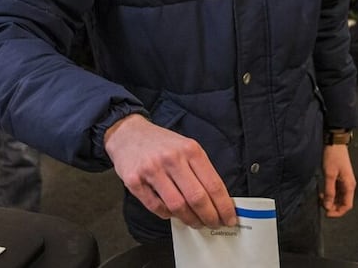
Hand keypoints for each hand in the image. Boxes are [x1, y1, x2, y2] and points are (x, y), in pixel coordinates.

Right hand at [104, 114, 236, 228]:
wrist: (128, 133)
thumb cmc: (161, 143)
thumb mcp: (187, 147)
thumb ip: (201, 170)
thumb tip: (218, 199)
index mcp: (190, 150)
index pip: (213, 184)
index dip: (224, 205)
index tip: (229, 217)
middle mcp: (172, 159)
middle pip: (197, 198)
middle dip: (209, 216)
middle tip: (214, 224)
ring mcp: (152, 170)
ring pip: (177, 205)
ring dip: (190, 219)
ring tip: (196, 222)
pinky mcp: (134, 181)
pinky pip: (155, 207)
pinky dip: (167, 214)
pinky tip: (173, 213)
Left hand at [321, 144, 355, 216]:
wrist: (335, 143)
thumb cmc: (333, 157)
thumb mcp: (329, 175)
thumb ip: (329, 191)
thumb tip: (328, 206)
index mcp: (349, 185)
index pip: (347, 206)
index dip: (337, 212)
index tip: (326, 213)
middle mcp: (349, 185)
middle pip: (343, 203)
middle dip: (333, 207)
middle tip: (321, 204)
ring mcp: (345, 182)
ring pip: (339, 198)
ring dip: (331, 201)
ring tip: (320, 198)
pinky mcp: (340, 178)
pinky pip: (337, 191)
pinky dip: (330, 194)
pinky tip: (322, 192)